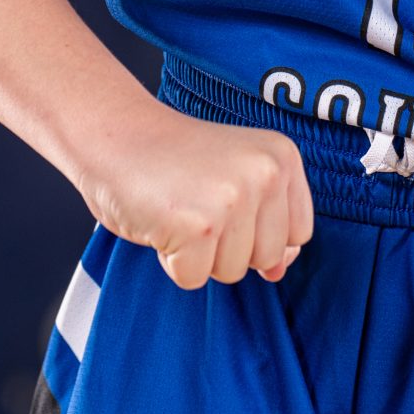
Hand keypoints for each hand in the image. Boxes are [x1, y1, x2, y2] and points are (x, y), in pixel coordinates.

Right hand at [82, 102, 313, 289]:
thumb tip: (280, 270)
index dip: (259, 234)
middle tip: (196, 204)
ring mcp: (233, 198)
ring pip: (232, 272)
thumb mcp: (235, 177)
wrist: (115, 135)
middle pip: (268, 257)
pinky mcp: (199, 226)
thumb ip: (267, 220)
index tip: (226, 205)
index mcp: (282, 157)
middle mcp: (266, 173)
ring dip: (199, 254)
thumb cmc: (173, 160)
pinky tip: (161, 221)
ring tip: (178, 210)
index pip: (298, 233)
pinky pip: (193, 278)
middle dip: (229, 247)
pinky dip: (171, 261)